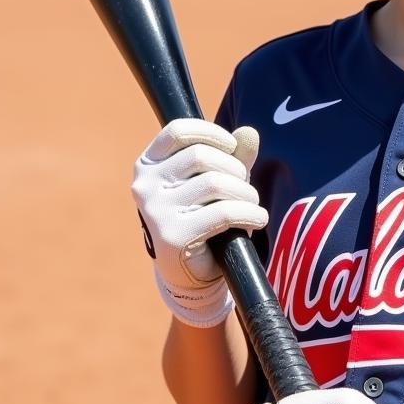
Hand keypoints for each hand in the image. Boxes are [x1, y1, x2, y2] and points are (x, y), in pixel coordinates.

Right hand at [131, 118, 267, 326]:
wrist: (190, 272)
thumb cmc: (203, 216)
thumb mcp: (216, 180)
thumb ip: (233, 155)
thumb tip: (249, 133)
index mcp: (148, 165)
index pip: (178, 131)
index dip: (211, 133)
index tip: (232, 147)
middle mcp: (145, 185)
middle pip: (202, 156)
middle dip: (235, 169)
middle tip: (246, 187)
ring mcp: (156, 212)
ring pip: (215, 183)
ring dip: (246, 193)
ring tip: (253, 205)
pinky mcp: (173, 237)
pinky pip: (222, 213)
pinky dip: (249, 213)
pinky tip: (258, 218)